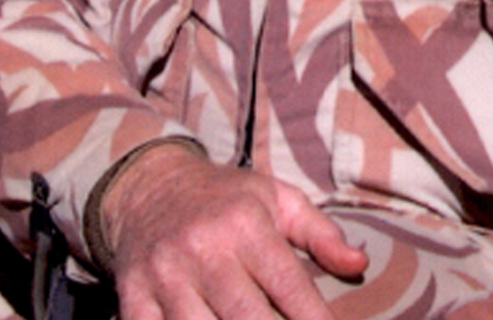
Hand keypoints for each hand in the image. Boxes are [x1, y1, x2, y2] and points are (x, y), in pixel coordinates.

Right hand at [100, 142, 367, 319]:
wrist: (148, 185)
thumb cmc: (225, 198)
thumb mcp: (278, 199)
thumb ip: (320, 233)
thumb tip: (359, 264)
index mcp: (245, 223)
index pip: (287, 283)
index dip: (312, 317)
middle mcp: (204, 249)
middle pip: (244, 314)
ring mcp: (164, 276)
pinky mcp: (132, 295)